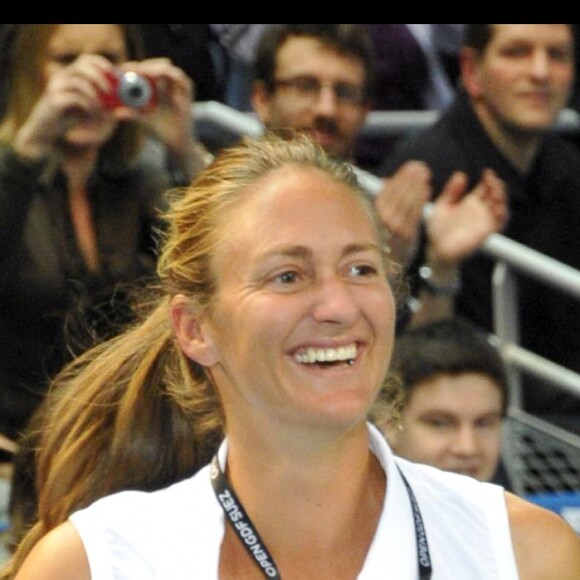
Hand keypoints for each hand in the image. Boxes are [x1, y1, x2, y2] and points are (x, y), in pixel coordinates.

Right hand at [13, 53, 115, 159]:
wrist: (49, 136)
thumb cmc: (73, 123)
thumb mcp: (93, 112)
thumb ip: (107, 105)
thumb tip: (124, 99)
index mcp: (71, 75)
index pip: (87, 60)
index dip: (102, 65)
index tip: (115, 77)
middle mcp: (62, 78)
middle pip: (82, 66)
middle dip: (100, 78)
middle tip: (111, 93)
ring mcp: (56, 88)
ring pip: (80, 82)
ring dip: (96, 96)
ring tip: (102, 111)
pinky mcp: (54, 101)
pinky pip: (76, 98)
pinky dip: (89, 106)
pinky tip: (92, 116)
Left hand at [114, 58, 199, 178]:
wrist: (177, 143)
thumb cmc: (160, 132)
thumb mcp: (144, 121)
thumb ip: (132, 115)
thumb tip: (115, 113)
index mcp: (152, 89)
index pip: (142, 73)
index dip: (133, 69)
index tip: (122, 70)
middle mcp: (164, 86)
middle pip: (154, 66)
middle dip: (143, 65)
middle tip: (133, 69)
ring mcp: (176, 87)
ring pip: (166, 68)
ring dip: (155, 67)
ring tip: (144, 71)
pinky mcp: (186, 91)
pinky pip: (180, 78)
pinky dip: (171, 74)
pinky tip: (160, 75)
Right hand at [373, 160, 432, 267]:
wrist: (387, 267)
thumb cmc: (383, 238)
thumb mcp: (379, 219)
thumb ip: (383, 200)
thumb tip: (388, 180)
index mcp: (372, 214)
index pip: (386, 191)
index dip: (399, 178)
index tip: (410, 166)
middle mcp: (381, 221)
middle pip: (397, 195)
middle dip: (409, 179)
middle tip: (420, 166)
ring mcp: (394, 229)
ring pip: (406, 204)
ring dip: (416, 187)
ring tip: (425, 174)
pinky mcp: (407, 237)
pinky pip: (414, 216)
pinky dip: (420, 202)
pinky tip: (427, 191)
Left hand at [426, 169, 507, 266]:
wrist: (436, 250)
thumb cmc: (438, 230)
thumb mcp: (442, 206)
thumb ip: (451, 191)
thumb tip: (460, 174)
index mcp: (470, 203)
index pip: (485, 187)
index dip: (488, 179)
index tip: (486, 172)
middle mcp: (480, 211)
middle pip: (495, 195)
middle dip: (497, 186)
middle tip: (492, 180)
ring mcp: (484, 221)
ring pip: (501, 207)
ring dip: (502, 198)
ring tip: (496, 190)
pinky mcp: (485, 232)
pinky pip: (499, 223)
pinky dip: (502, 214)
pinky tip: (498, 206)